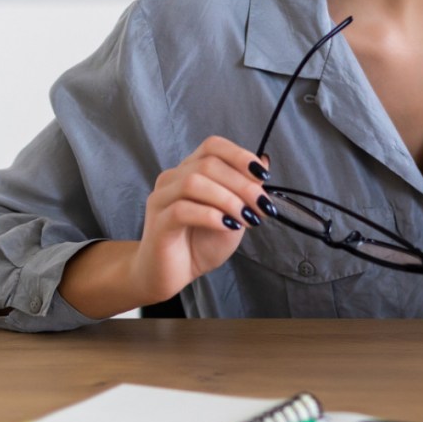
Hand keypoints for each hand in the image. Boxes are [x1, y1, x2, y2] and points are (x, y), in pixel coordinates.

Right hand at [130, 136, 271, 303]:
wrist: (175, 275)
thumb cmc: (202, 243)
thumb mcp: (234, 214)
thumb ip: (245, 188)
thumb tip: (264, 161)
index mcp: (191, 170)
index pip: (213, 146)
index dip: (240, 156)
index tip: (263, 176)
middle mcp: (173, 178)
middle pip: (208, 164)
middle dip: (242, 184)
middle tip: (261, 206)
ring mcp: (162, 199)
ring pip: (194, 183)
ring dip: (228, 199)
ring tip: (247, 218)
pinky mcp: (157, 222)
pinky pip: (181, 209)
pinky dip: (210, 215)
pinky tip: (227, 226)